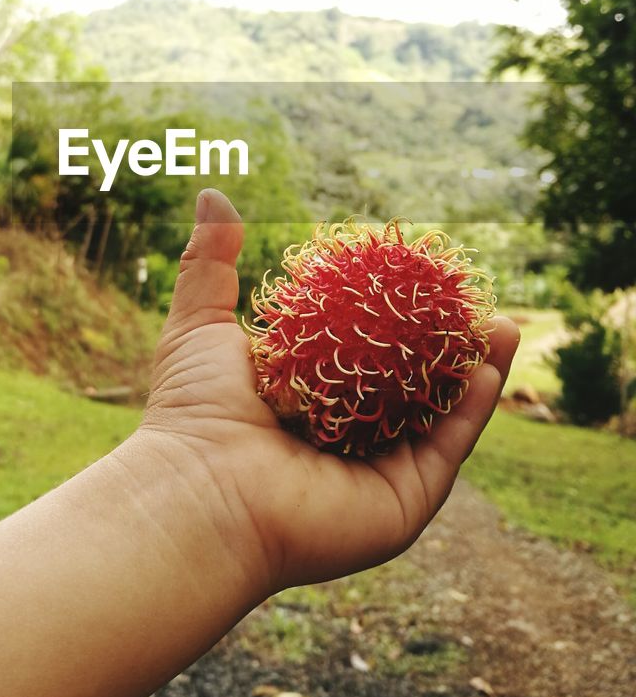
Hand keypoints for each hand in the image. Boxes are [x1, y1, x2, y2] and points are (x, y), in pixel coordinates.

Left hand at [140, 189, 518, 594]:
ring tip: (502, 322)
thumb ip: (210, 262)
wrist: (200, 491)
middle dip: (448, 342)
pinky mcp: (401, 502)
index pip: (363, 353)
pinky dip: (473, 410)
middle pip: (410, 382)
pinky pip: (447, 449)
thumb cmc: (193, 409)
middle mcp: (346, 437)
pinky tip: (490, 365)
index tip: (421, 274)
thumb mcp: (200, 322)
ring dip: (476, 371)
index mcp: (309, 401)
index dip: (395, 316)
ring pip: (439, 414)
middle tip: (473, 299)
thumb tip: (213, 193)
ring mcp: (377, 472)